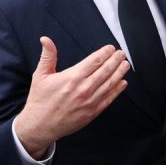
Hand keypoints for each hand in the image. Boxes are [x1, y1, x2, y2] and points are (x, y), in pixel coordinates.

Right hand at [14, 37, 129, 159]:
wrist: (40, 125)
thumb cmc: (40, 100)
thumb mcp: (40, 75)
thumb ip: (48, 56)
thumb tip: (45, 39)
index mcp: (73, 77)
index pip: (95, 61)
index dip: (105, 53)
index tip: (111, 48)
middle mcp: (84, 88)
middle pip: (106, 70)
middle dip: (116, 60)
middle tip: (121, 54)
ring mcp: (90, 101)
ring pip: (110, 83)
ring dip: (120, 72)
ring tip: (125, 64)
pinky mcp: (93, 112)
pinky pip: (109, 98)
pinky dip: (117, 90)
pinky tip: (123, 83)